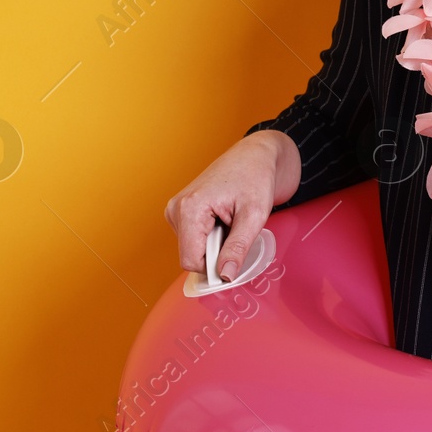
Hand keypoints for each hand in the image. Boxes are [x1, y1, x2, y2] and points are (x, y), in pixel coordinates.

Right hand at [164, 130, 299, 280]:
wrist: (255, 155)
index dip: (214, 268)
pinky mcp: (181, 212)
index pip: (191, 260)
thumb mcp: (255, 215)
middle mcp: (176, 209)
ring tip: (231, 220)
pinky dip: (211, 236)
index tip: (236, 259)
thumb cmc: (256, 177)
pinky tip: (223, 218)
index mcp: (189, 208)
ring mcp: (176, 210)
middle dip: (217, 253)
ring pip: (193, 249)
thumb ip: (238, 248)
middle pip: (191, 255)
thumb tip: (225, 276)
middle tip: (237, 229)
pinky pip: (193, 239)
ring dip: (215, 244)